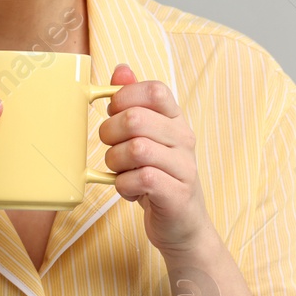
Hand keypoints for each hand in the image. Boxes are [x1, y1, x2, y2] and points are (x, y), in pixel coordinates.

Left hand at [99, 63, 216, 260]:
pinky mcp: (177, 194)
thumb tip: (121, 69)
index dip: (126, 97)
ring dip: (115, 162)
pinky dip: (123, 185)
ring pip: (136, 149)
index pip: (155, 90)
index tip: (114, 113)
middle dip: (110, 133)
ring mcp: (184, 167)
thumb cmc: (157, 178)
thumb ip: (134, 103)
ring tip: (120, 171)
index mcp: (177, 120)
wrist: (182, 227)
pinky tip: (127, 189)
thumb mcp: (146, 138)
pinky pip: (140, 179)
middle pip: (137, 119)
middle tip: (111, 147)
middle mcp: (185, 139)